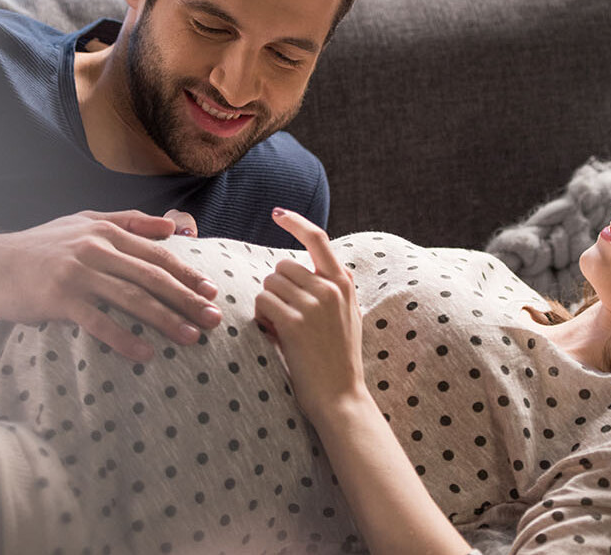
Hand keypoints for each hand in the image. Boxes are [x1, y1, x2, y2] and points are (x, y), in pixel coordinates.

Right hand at [0, 210, 220, 361]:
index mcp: (105, 232)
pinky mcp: (59, 299)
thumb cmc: (40, 247)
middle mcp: (95, 249)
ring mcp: (78, 274)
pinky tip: (145, 354)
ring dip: (165, 320)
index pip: (157, 255)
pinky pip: (99, 322)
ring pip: (132, 299)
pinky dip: (124, 338)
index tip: (211, 292)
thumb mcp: (82, 222)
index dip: (187, 274)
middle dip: (187, 300)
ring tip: (190, 337)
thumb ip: (127, 221)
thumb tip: (171, 227)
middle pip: (152, 277)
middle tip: (214, 320)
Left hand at [254, 207, 366, 417]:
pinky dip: (261, 317)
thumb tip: (312, 269)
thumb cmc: (339, 360)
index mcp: (344, 284)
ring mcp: (314, 305)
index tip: (278, 213)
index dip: (296, 221)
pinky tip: (273, 334)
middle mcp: (331, 289)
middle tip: (283, 315)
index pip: (318, 239)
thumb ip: (334, 290)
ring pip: (270, 283)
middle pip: (282, 265)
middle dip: (276, 288)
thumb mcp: (350, 316)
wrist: (341, 397)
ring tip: (281, 328)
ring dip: (267, 304)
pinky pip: (263, 302)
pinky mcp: (295, 323)